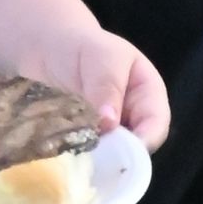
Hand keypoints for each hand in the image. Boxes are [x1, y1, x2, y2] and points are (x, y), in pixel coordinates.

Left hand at [22, 28, 170, 151]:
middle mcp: (130, 119)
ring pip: (107, 155)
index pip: (155, 124)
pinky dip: (75, 156)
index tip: (124, 150)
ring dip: (93, 157)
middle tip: (96, 158)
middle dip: (117, 155)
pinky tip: (62, 155)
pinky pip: (83, 154)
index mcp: (147, 95)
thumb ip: (107, 85)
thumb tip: (110, 123)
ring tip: (76, 156)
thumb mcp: (101, 56)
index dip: (144, 139)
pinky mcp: (81, 141)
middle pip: (134, 147)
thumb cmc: (82, 45)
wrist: (47, 46)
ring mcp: (104, 133)